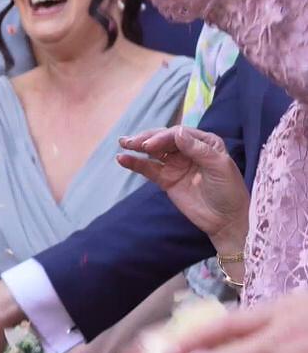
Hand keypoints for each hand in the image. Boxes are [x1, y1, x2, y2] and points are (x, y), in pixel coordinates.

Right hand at [116, 126, 249, 248]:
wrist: (226, 220)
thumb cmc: (229, 191)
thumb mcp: (219, 167)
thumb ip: (198, 149)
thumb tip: (176, 132)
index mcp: (204, 142)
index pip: (178, 134)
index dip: (163, 137)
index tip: (150, 146)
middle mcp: (188, 150)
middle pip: (163, 139)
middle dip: (147, 139)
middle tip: (132, 143)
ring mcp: (175, 164)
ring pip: (153, 151)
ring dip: (137, 146)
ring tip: (123, 144)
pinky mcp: (166, 179)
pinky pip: (148, 168)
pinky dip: (135, 163)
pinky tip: (122, 159)